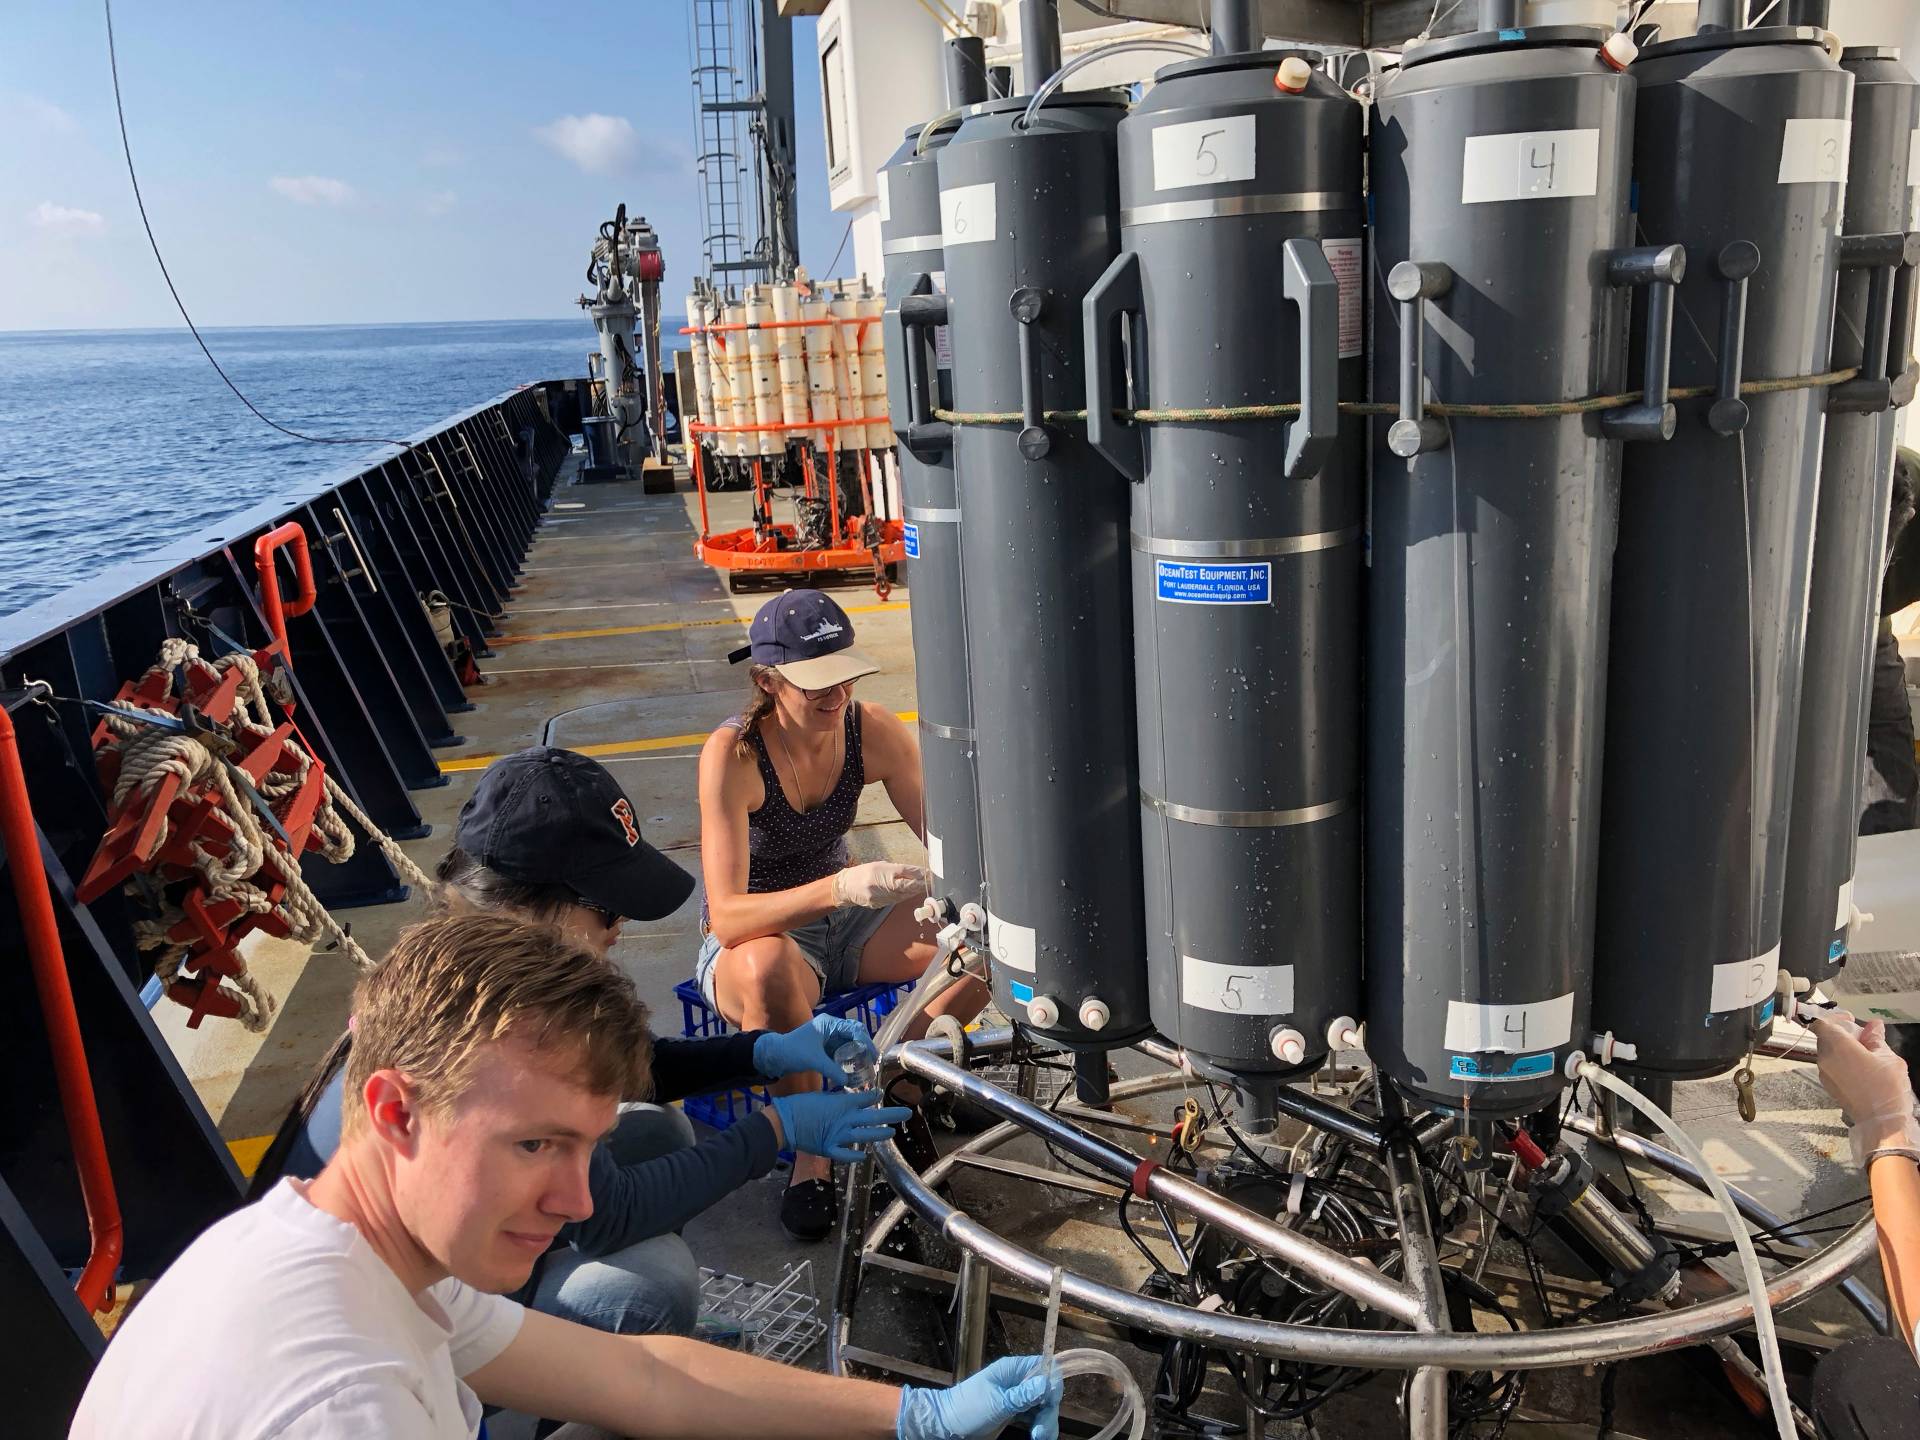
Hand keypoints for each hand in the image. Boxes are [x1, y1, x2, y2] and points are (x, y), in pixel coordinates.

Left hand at [754, 1015, 876, 1087]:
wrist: (775, 1055)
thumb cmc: (793, 1052)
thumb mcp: (814, 1060)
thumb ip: (832, 1070)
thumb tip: (847, 1082)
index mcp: (829, 1024)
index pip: (854, 1029)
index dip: (866, 1042)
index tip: (873, 1056)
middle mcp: (831, 1027)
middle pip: (855, 1034)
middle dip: (865, 1047)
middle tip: (872, 1061)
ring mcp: (828, 1036)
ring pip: (850, 1042)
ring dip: (858, 1053)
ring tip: (866, 1066)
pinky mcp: (825, 1046)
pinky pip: (842, 1050)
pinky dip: (849, 1058)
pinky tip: (854, 1069)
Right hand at [768, 1089, 910, 1162]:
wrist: (784, 1123)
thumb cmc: (800, 1105)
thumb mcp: (821, 1095)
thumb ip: (837, 1098)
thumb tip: (848, 1097)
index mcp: (842, 1104)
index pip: (866, 1099)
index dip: (876, 1096)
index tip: (882, 1094)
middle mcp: (845, 1120)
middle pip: (873, 1117)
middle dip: (892, 1115)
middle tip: (907, 1113)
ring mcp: (839, 1137)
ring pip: (865, 1136)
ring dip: (880, 1134)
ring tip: (892, 1133)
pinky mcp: (830, 1149)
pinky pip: (846, 1154)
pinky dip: (855, 1155)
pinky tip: (864, 1154)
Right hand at [832, 861, 929, 909]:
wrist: (846, 888)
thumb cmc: (863, 873)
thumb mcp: (881, 865)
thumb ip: (899, 869)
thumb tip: (918, 871)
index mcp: (880, 872)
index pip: (904, 873)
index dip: (918, 874)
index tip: (929, 874)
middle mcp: (880, 885)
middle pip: (905, 886)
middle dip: (919, 884)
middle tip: (930, 881)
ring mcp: (880, 897)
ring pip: (903, 895)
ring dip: (914, 891)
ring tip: (922, 886)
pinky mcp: (880, 904)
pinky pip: (896, 900)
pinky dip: (905, 896)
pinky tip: (910, 892)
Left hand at [898, 1355, 1061, 1439]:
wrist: (945, 1426)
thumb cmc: (968, 1410)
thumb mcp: (996, 1404)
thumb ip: (1022, 1395)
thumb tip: (1046, 1383)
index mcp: (1012, 1370)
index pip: (1044, 1367)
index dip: (1053, 1383)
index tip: (1051, 1403)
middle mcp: (1017, 1381)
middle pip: (1046, 1391)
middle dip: (1049, 1411)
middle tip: (1042, 1432)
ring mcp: (1016, 1397)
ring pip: (1042, 1406)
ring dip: (1046, 1421)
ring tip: (1040, 1437)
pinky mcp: (1013, 1413)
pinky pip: (1033, 1417)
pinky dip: (1038, 1426)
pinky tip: (1037, 1435)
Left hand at [1811, 1014, 1919, 1160]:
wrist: (1881, 1122)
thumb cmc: (1886, 1087)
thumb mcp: (1888, 1058)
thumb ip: (1876, 1039)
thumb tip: (1874, 1025)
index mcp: (1837, 1047)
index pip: (1821, 1023)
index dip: (1835, 1018)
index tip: (1851, 1020)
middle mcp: (1824, 1058)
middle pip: (1825, 1037)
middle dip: (1842, 1033)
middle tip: (1865, 1037)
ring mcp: (1824, 1073)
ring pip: (1828, 1052)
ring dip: (1843, 1048)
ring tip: (1867, 1053)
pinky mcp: (1828, 1085)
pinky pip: (1831, 1066)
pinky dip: (1841, 1061)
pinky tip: (1861, 1067)